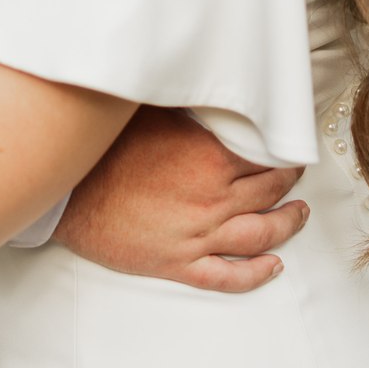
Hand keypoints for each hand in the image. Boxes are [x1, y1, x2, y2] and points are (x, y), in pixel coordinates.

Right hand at [54, 107, 308, 293]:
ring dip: (286, 224)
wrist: (69, 195)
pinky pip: (228, 276)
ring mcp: (198, 237)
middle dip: (290, 183)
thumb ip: (193, 111)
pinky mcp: (179, 264)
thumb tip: (217, 91)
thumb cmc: (106, 151)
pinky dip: (256, 273)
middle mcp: (212, 200)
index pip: (264, 155)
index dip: (283, 150)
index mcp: (210, 160)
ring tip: (299, 215)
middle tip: (298, 175)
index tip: (291, 144)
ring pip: (260, 235)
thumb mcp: (154, 117)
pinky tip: (273, 266)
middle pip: (269, 192)